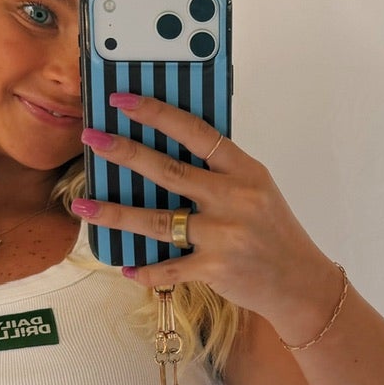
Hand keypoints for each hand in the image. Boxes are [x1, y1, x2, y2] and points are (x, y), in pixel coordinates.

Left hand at [73, 94, 338, 330]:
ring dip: (115, 214)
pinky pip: (169, 267)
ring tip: (83, 206)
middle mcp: (234, 199)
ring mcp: (224, 235)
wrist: (300, 283)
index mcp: (245, 170)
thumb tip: (166, 149)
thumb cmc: (274, 233)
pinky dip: (145, 270)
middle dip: (125, 153)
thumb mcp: (257, 190)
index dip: (157, 113)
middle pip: (168, 171)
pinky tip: (126, 266)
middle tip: (92, 140)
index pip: (196, 132)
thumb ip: (220, 171)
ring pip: (158, 221)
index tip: (124, 101)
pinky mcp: (215, 269)